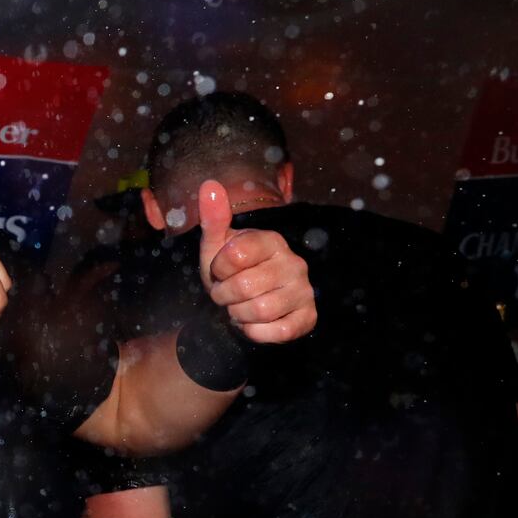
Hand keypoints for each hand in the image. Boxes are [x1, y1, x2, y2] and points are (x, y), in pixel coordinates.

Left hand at [196, 181, 315, 343]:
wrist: (244, 303)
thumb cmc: (230, 272)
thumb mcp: (216, 246)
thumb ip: (213, 218)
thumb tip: (210, 185)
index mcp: (272, 241)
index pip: (235, 255)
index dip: (218, 269)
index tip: (220, 271)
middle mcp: (294, 263)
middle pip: (246, 287)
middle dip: (224, 296)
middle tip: (226, 294)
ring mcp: (304, 290)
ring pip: (260, 311)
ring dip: (238, 314)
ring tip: (239, 307)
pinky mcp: (308, 317)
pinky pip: (276, 332)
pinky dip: (255, 332)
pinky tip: (254, 322)